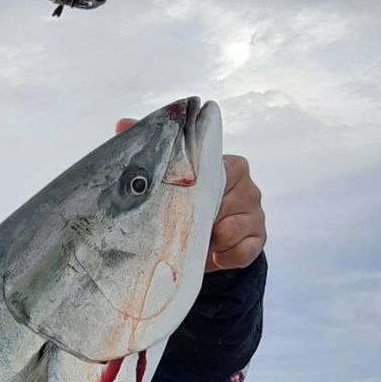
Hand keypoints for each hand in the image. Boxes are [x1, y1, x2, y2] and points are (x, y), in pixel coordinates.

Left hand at [115, 119, 265, 271]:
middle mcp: (246, 187)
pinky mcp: (258, 239)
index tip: (179, 201)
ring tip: (197, 242)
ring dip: (211, 240)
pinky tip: (214, 255)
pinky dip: (228, 257)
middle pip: (225, 202)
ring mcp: (254, 213)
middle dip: (200, 219)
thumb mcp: (171, 184)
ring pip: (233, 229)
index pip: (218, 170)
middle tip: (182, 225)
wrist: (203, 246)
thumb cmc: (187, 207)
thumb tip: (122, 124)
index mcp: (228, 166)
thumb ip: (154, 156)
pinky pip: (245, 251)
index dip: (196, 189)